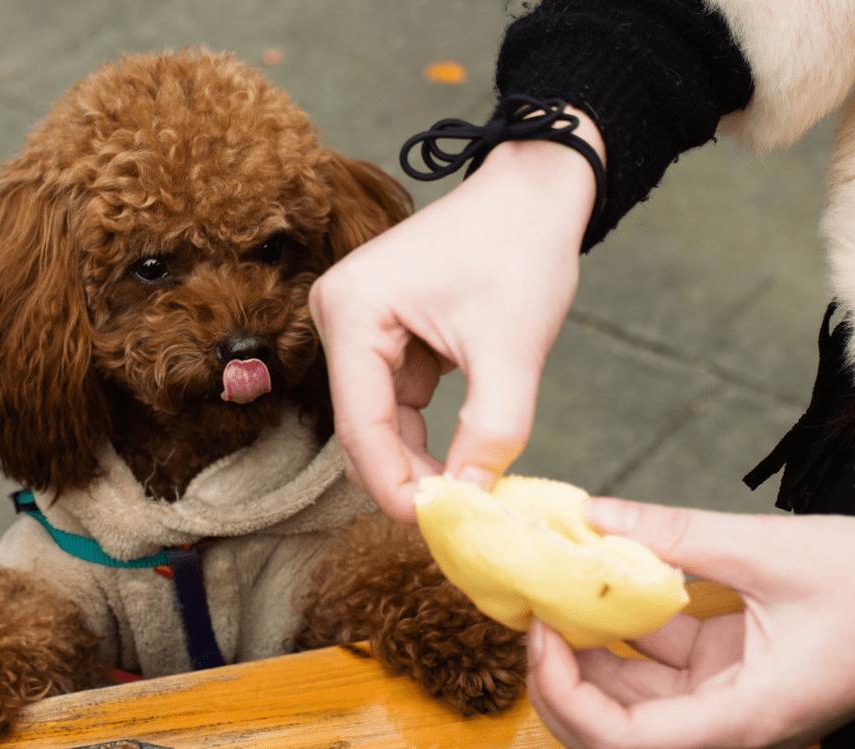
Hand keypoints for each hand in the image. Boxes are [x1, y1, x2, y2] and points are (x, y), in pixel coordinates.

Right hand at [309, 111, 601, 519]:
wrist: (536, 192)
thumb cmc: (521, 249)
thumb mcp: (512, 349)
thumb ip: (492, 431)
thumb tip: (470, 501)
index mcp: (352, 309)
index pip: (360, 422)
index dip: (393, 484)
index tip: (436, 528)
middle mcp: (337, 314)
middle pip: (361, 426)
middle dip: (406, 474)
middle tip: (457, 518)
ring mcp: (355, 324)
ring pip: (378, 419)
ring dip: (419, 456)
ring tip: (468, 487)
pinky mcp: (379, 332)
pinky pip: (395, 400)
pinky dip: (426, 430)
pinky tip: (461, 449)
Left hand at [529, 499, 854, 748]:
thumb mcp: (772, 551)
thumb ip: (678, 534)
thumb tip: (593, 513)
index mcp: (746, 716)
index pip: (630, 742)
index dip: (569, 699)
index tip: (542, 635)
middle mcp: (727, 721)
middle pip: (615, 727)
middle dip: (560, 677)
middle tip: (531, 609)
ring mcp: (723, 697)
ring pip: (628, 694)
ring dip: (584, 650)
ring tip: (551, 590)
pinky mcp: (723, 669)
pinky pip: (654, 661)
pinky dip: (619, 627)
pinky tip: (594, 583)